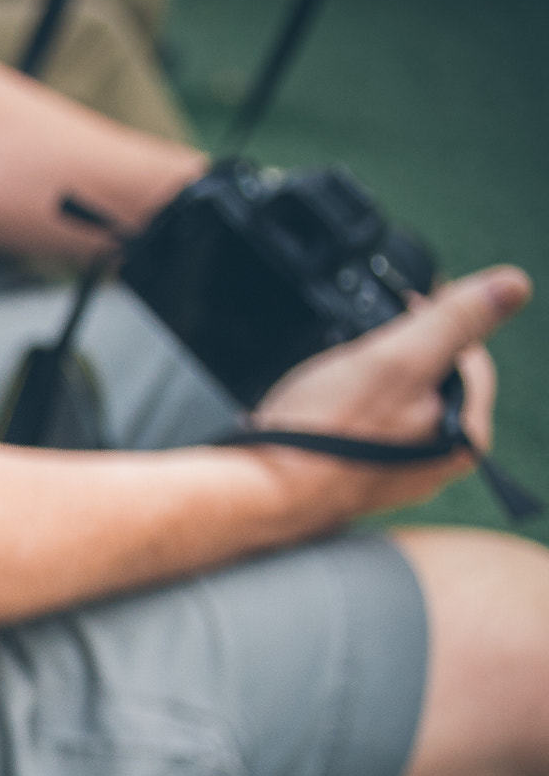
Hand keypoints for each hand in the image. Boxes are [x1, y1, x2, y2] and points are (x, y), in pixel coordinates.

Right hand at [249, 265, 531, 519]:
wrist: (260, 490)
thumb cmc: (323, 432)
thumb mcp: (396, 359)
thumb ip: (457, 320)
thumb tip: (514, 284)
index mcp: (464, 434)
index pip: (472, 356)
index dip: (437, 320)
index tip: (401, 302)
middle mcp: (438, 461)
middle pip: (434, 379)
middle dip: (402, 352)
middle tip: (362, 343)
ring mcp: (397, 474)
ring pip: (399, 402)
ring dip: (374, 379)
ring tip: (338, 375)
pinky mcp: (359, 478)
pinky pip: (369, 428)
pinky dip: (351, 409)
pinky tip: (325, 406)